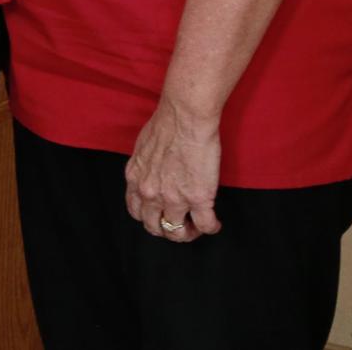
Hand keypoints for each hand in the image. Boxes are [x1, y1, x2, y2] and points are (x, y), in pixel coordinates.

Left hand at [125, 99, 221, 239]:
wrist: (185, 117)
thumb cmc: (166, 123)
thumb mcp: (143, 149)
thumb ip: (145, 168)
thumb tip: (152, 175)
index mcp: (136, 179)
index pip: (136, 212)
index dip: (150, 218)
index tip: (161, 216)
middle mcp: (150, 193)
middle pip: (155, 227)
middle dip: (167, 230)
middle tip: (181, 224)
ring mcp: (173, 198)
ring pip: (177, 232)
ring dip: (189, 233)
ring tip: (198, 226)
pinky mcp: (198, 198)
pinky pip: (205, 225)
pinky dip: (211, 228)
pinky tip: (215, 223)